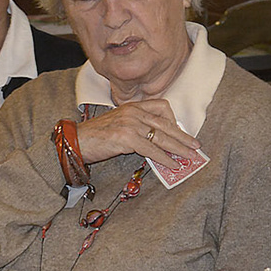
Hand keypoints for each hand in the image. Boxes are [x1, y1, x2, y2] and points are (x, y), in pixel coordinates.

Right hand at [74, 99, 200, 165]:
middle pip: (166, 123)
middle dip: (183, 137)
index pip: (161, 106)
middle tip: (196, 146)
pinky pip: (151, 149)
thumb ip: (135, 126)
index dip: (174, 120)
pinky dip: (164, 158)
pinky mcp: (126, 137)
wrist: (75, 141)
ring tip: (190, 157)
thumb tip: (155, 141)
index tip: (180, 132)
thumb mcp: (117, 124)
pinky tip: (173, 164)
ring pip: (162, 137)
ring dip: (179, 148)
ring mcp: (130, 123)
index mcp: (132, 106)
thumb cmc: (95, 137)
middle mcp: (133, 112)